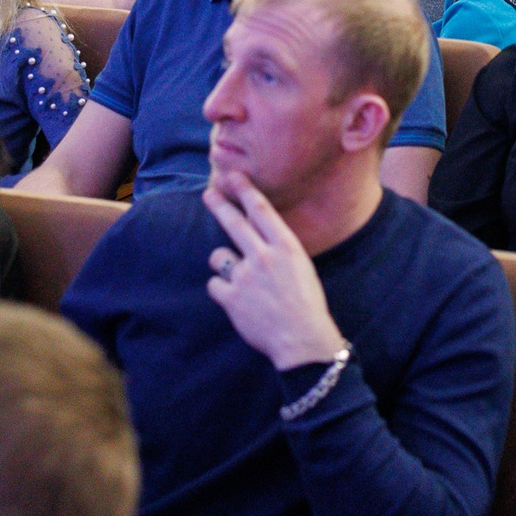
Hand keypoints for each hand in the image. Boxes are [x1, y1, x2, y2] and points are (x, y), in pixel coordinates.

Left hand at [201, 168, 347, 368]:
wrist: (301, 339)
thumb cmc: (306, 303)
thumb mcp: (300, 266)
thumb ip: (277, 249)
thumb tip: (256, 235)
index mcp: (286, 246)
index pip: (261, 210)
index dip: (245, 190)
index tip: (233, 176)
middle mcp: (263, 256)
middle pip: (234, 223)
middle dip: (219, 204)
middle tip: (209, 193)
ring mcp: (245, 277)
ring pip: (219, 257)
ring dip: (224, 264)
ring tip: (239, 278)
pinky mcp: (231, 298)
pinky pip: (214, 284)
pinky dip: (222, 290)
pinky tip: (237, 299)